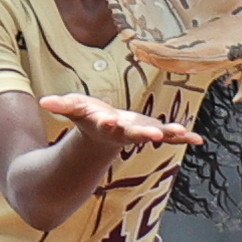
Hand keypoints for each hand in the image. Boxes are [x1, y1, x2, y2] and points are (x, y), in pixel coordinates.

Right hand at [39, 93, 203, 146]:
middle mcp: (123, 132)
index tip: (108, 121)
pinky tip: (198, 139)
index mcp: (104, 126)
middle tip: (153, 134)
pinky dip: (182, 137)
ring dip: (168, 134)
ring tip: (182, 133)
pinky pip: (169, 135)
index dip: (106, 123)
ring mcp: (139, 133)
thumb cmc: (89, 116)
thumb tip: (44, 103)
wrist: (104, 130)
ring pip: (154, 134)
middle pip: (133, 134)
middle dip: (142, 133)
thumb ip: (61, 106)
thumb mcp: (74, 108)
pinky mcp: (152, 131)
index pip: (105, 124)